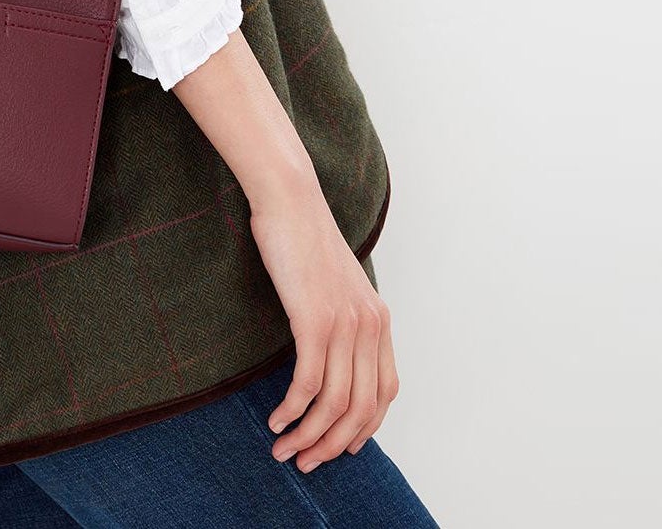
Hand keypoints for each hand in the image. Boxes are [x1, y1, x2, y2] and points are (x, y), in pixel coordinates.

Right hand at [247, 179, 398, 470]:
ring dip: (309, 436)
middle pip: (361, 407)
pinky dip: (293, 410)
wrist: (290, 199)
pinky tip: (276, 420)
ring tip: (284, 451)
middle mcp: (370, 326)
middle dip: (333, 444)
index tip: (339, 445)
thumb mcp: (334, 281)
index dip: (365, 426)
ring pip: (335, 402)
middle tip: (306, 462)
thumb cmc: (302, 235)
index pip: (385, 392)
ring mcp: (345, 324)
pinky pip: (309, 382)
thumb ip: (340, 314)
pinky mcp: (315, 319)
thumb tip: (326, 346)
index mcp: (378, 319)